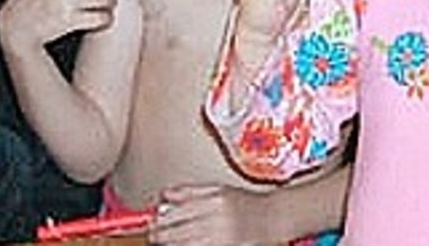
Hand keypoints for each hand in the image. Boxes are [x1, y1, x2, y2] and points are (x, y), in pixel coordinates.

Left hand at [149, 184, 281, 245]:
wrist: (276, 218)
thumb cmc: (246, 203)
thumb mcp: (218, 189)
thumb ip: (189, 192)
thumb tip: (163, 196)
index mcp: (215, 202)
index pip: (178, 214)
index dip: (160, 223)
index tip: (152, 226)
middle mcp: (220, 222)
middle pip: (180, 234)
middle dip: (162, 238)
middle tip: (154, 237)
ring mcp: (226, 240)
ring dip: (174, 245)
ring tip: (169, 243)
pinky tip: (190, 244)